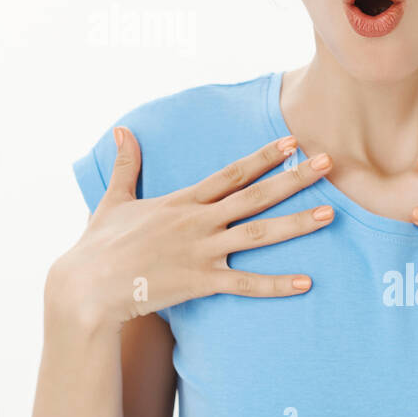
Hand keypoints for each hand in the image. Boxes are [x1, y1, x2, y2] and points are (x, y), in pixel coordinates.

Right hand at [52, 128, 336, 330]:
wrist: (88, 286)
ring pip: (258, 234)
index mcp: (182, 200)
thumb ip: (125, 165)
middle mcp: (198, 221)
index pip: (232, 173)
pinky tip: (305, 283)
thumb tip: (122, 130)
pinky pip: (245, 284)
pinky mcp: (200, 282)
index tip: (292, 141)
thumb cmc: (99, 245)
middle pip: (256, 195)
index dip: (264, 157)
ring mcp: (201, 251)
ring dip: (296, 224)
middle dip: (295, 178)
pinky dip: (276, 284)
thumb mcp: (114, 199)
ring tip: (329, 214)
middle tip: (329, 163)